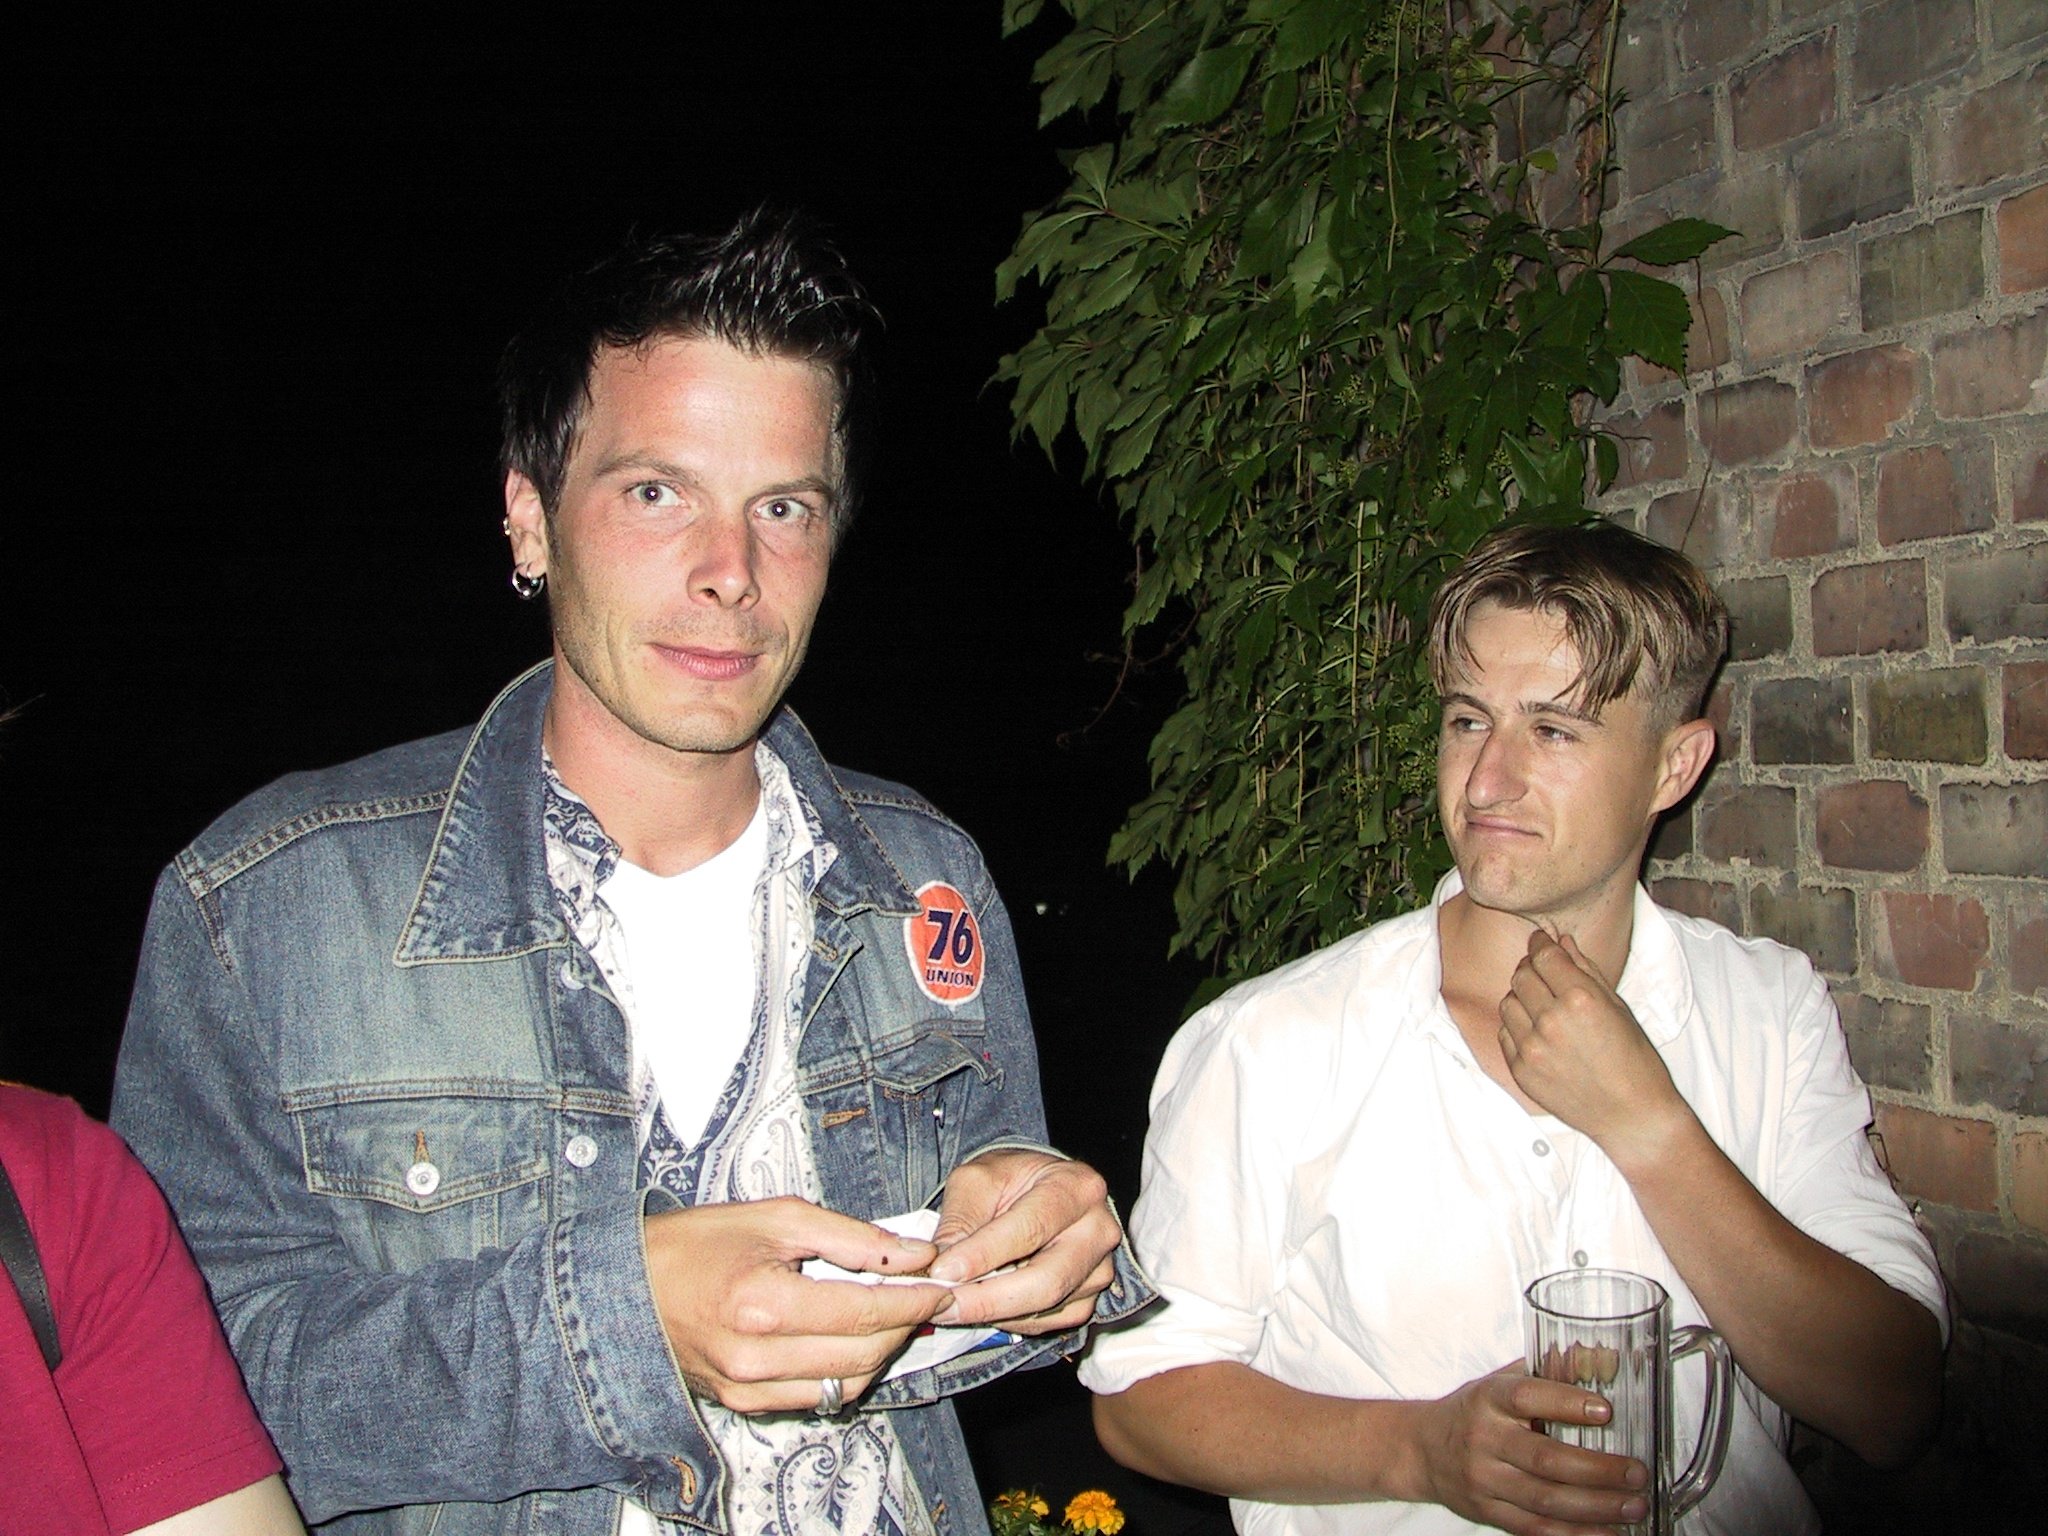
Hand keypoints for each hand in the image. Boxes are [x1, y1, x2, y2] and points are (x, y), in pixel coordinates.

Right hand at [643, 1197, 949, 1413]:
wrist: (627, 1285)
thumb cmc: (696, 1242)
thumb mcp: (776, 1217)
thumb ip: (852, 1238)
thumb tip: (914, 1253)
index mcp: (763, 1304)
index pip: (864, 1313)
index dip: (913, 1300)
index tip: (941, 1285)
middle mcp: (756, 1357)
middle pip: (862, 1355)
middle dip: (904, 1326)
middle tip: (924, 1297)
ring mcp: (748, 1388)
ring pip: (845, 1385)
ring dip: (880, 1352)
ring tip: (892, 1315)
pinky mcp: (742, 1403)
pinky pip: (815, 1397)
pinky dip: (845, 1371)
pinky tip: (851, 1338)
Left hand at [923, 1149, 1118, 1334]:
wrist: (1038, 1189)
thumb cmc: (1010, 1179)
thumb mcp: (978, 1179)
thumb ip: (961, 1220)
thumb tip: (942, 1269)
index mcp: (1076, 1187)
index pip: (1031, 1228)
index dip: (984, 1255)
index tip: (943, 1271)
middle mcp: (1098, 1229)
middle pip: (1047, 1280)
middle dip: (989, 1299)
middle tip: (944, 1303)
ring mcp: (1099, 1267)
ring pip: (1047, 1307)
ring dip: (995, 1313)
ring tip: (955, 1303)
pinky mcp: (1090, 1297)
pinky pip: (1050, 1323)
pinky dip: (1012, 1321)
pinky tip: (987, 1305)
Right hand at [1410, 1366, 1648, 1535]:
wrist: (1422, 1450)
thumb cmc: (1474, 1412)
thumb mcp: (1502, 1382)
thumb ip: (1550, 1372)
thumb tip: (1603, 1358)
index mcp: (1490, 1398)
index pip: (1528, 1396)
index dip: (1567, 1403)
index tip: (1606, 1411)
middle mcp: (1484, 1438)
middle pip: (1545, 1458)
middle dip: (1597, 1469)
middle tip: (1636, 1472)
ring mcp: (1484, 1479)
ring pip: (1545, 1499)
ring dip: (1596, 1507)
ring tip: (1633, 1506)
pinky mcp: (1488, 1512)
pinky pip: (1536, 1528)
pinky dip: (1575, 1534)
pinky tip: (1607, 1532)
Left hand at [1498, 931, 1684, 1159]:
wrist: (1632, 1116)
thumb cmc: (1635, 1060)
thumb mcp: (1618, 1008)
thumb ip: (1586, 970)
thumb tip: (1562, 941)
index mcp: (1581, 1000)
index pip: (1544, 956)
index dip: (1540, 943)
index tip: (1541, 940)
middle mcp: (1551, 1021)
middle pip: (1522, 975)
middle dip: (1531, 967)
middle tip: (1542, 970)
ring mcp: (1532, 1048)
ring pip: (1507, 1002)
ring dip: (1521, 997)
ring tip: (1542, 1004)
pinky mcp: (1521, 1070)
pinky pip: (1504, 1033)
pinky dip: (1516, 1026)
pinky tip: (1537, 1031)